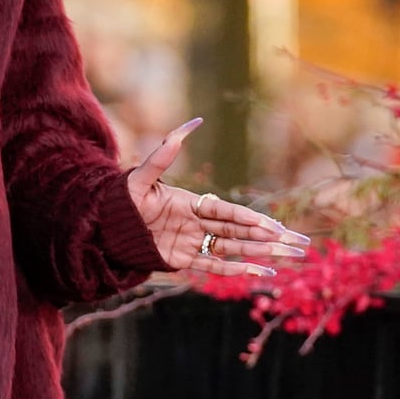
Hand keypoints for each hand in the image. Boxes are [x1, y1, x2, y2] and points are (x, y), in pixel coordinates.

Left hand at [125, 118, 310, 278]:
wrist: (103, 225)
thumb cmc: (122, 199)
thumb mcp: (141, 176)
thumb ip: (163, 154)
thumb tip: (190, 124)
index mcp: (191, 203)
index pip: (226, 213)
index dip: (249, 219)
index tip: (272, 225)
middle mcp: (196, 224)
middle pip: (239, 231)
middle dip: (268, 238)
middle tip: (296, 243)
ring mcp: (190, 243)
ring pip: (232, 249)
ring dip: (260, 254)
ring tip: (287, 257)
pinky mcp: (181, 260)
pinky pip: (212, 266)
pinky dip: (235, 271)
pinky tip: (259, 274)